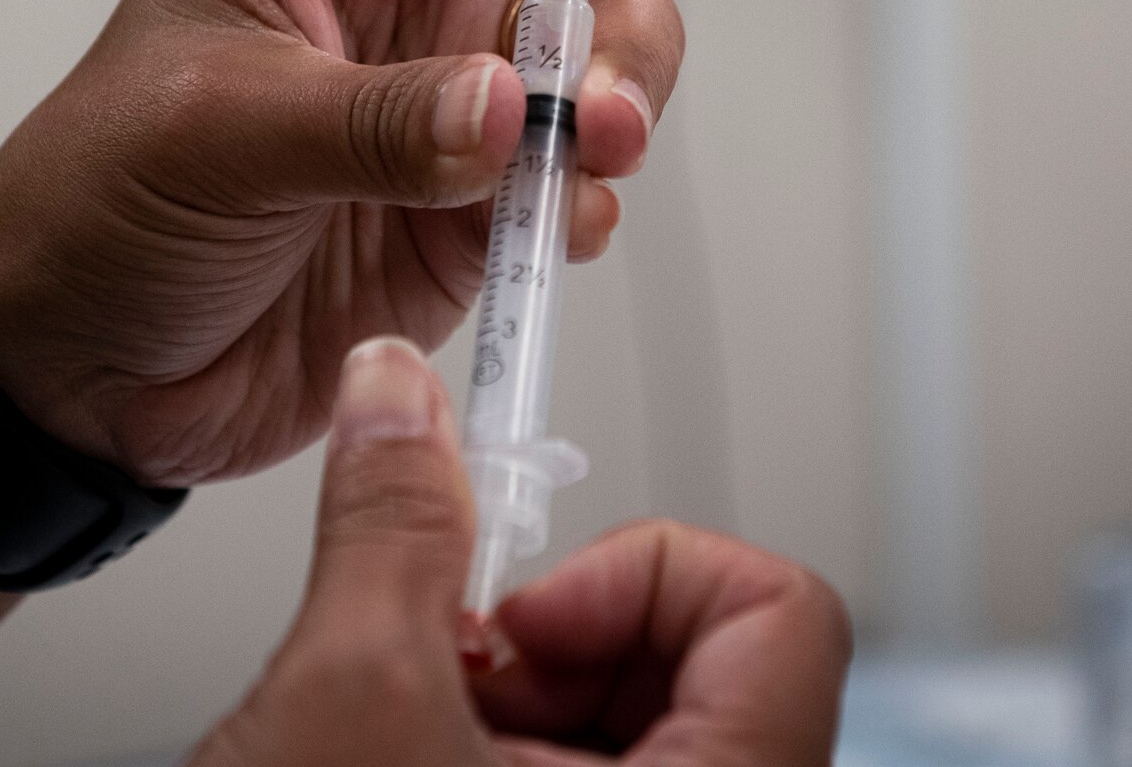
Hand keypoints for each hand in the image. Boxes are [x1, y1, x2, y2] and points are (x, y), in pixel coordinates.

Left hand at [0, 0, 881, 484]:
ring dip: (625, 66)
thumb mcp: (219, 128)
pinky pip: (597, 149)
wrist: (96, 359)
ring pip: (614, 11)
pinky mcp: (493, 176)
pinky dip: (594, 181)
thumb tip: (518, 110)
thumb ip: (375, 116)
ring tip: (581, 139)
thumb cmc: (104, 196)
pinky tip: (536, 221)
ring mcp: (462, 59)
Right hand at [190, 337, 852, 765]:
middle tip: (448, 678)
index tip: (528, 616)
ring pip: (640, 725)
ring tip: (408, 737)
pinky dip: (502, 751)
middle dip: (555, 644)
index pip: (783, 616)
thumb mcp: (348, 694)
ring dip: (515, 702)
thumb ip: (398, 524)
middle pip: (706, 662)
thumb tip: (399, 399)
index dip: (643, 577)